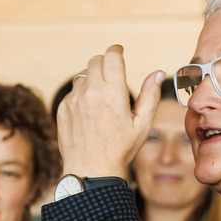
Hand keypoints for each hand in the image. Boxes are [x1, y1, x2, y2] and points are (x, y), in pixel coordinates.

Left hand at [56, 46, 167, 178]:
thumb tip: (158, 73)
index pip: (112, 56)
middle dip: (105, 63)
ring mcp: (74, 100)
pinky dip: (81, 95)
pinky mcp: (63, 109)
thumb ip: (150, 95)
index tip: (119, 52)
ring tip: (101, 98)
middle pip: (96, 61)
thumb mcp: (142, 124)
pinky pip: (73, 92)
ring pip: (83, 76)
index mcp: (113, 93)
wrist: (91, 170)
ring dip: (93, 80)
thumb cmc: (120, 149)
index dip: (116, 51)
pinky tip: (89, 113)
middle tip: (112, 74)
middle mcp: (91, 93)